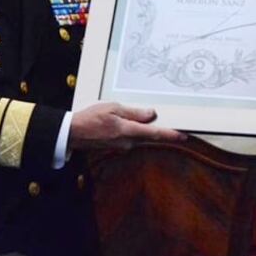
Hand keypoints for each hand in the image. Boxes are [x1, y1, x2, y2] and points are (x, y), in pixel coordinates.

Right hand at [69, 102, 185, 150]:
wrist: (73, 133)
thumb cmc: (90, 118)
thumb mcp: (113, 108)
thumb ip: (133, 113)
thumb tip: (151, 114)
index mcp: (127, 131)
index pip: (154, 134)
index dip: (170, 135)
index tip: (183, 136)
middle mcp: (127, 142)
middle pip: (148, 136)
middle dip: (157, 129)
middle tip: (166, 120)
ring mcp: (122, 146)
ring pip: (139, 136)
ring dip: (141, 128)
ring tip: (131, 116)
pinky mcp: (117, 147)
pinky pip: (130, 138)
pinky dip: (132, 131)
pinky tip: (124, 122)